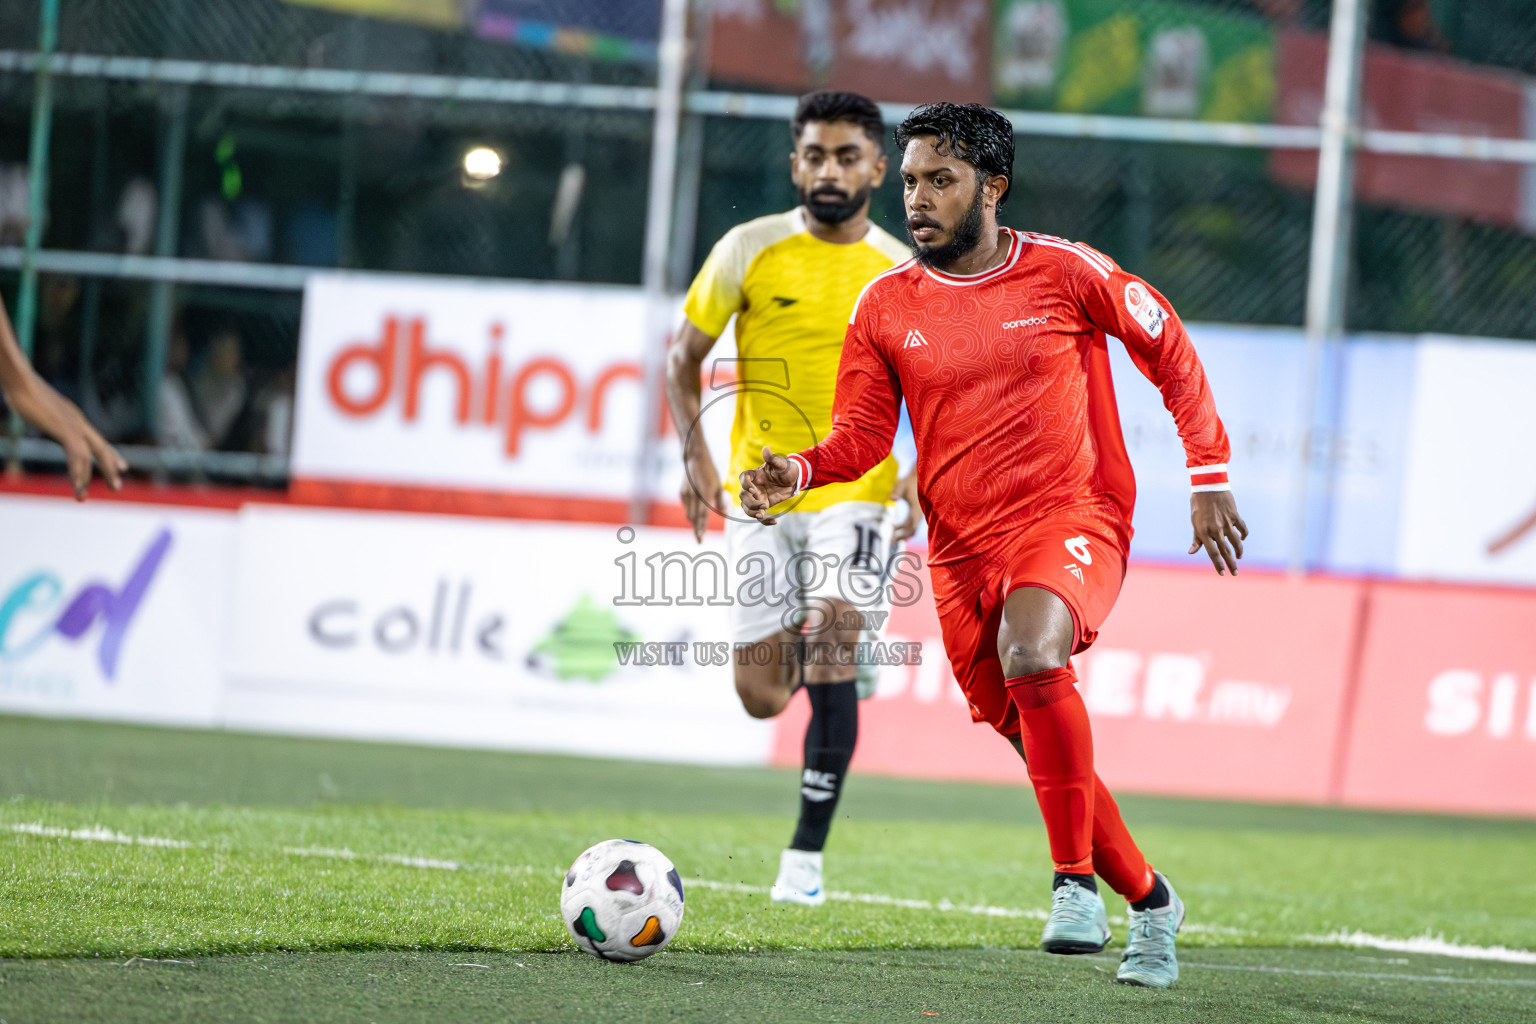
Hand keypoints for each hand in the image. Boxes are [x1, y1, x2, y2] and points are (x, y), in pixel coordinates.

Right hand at [6, 377, 125, 499]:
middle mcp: (79, 422)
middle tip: (117, 487)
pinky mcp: (64, 429)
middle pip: (102, 448)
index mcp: (75, 418)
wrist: (20, 380)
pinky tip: (77, 485)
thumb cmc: (24, 390)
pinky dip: (77, 472)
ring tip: (82, 497)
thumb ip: (49, 417)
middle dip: (110, 467)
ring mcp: (73, 425)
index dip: (111, 454)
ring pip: (90, 456)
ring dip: (88, 477)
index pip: (98, 439)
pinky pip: (76, 456)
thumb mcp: (42, 409)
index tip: (122, 466)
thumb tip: (45, 418)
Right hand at [680, 451, 723, 542]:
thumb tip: (723, 513)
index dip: (701, 527)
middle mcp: (693, 495)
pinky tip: (695, 517)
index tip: (701, 538)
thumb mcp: (718, 485)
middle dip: (696, 530)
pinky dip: (690, 514)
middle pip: (694, 517)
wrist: (695, 459)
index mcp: (705, 493)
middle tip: (699, 540)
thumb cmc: (710, 472)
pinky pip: (687, 507)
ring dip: (693, 523)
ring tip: (698, 532)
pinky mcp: (682, 493)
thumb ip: (720, 500)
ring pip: (689, 513)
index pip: (702, 514)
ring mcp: (686, 494)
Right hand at [739, 446, 798, 524]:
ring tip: (763, 515)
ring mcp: (757, 497)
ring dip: (753, 513)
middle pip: (743, 496)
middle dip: (751, 502)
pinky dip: (765, 521)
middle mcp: (753, 487)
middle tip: (763, 505)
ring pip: (747, 507)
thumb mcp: (780, 463)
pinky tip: (773, 522)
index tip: (753, 490)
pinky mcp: (763, 505)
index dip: (745, 484)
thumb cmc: (786, 468)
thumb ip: (772, 458)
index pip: (743, 478)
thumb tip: (766, 449)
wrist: (795, 479)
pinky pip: (759, 516)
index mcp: (754, 475)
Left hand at [890, 470, 920, 540]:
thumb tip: (892, 498)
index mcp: (917, 507)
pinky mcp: (918, 514)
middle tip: (890, 540)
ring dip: (904, 534)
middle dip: (902, 536)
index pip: (910, 523)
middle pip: (913, 529)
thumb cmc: (909, 482)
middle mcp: (920, 513)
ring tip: (892, 536)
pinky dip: (906, 529)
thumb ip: (896, 491)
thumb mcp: (901, 485)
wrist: (919, 479)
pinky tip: (897, 529)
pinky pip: (913, 525)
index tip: (891, 531)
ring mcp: (920, 514)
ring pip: (914, 528)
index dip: (902, 529)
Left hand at [1189, 490, 1246, 575]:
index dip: (1218, 564)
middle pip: (1226, 551)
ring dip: (1239, 552)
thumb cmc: (1198, 504)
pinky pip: (1242, 528)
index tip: (1222, 573)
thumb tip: (1191, 552)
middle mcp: (1216, 529)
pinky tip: (1242, 539)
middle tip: (1235, 574)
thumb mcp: (1194, 521)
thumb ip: (1196, 538)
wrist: (1208, 486)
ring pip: (1236, 542)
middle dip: (1231, 564)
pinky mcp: (1234, 516)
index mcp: (1204, 532)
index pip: (1213, 553)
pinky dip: (1244, 535)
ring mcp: (1227, 523)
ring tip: (1239, 558)